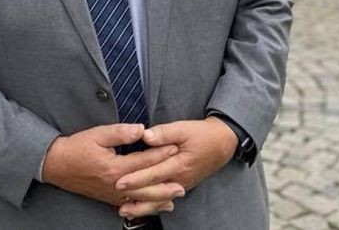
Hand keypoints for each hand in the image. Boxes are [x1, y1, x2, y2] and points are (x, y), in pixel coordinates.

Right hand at [41, 123, 181, 209]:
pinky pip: (130, 205)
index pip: (144, 161)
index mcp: (115, 168)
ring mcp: (112, 194)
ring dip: (159, 198)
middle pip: (146, 186)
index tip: (176, 147)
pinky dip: (145, 206)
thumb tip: (141, 129)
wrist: (56, 165)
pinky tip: (155, 206)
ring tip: (175, 197)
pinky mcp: (108, 198)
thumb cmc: (76, 147)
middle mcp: (116, 185)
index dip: (161, 153)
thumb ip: (120, 132)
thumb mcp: (97, 134)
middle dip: (165, 183)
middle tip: (183, 182)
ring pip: (140, 199)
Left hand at [113, 117, 236, 214]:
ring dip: (142, 207)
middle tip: (116, 197)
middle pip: (154, 192)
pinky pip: (164, 200)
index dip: (136, 179)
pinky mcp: (181, 186)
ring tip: (124, 211)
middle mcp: (179, 179)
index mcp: (179, 164)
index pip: (153, 174)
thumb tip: (146, 136)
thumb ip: (164, 133)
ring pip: (159, 200)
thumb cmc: (202, 135)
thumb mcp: (184, 128)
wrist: (221, 145)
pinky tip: (139, 209)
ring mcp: (181, 185)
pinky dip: (151, 206)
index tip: (119, 181)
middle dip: (134, 195)